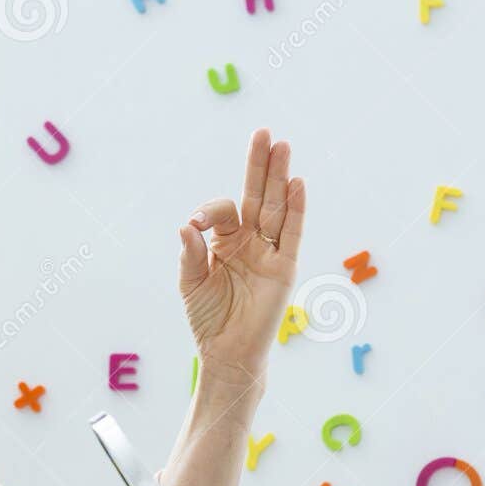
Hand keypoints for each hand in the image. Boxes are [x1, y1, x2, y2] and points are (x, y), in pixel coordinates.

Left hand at [178, 128, 305, 381]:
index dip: (210, 211)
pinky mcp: (284, 268)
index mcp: (226, 242)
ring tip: (282, 145)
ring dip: (280, 177)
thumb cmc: (209, 319)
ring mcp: (269, 252)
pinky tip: (296, 183)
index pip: (224, 211)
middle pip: (258, 196)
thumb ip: (191, 253)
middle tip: (264, 132)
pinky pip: (291, 234)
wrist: (227, 353)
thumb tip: (188, 224)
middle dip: (260, 165)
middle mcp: (250, 242)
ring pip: (276, 208)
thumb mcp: (191, 282)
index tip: (196, 224)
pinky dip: (295, 209)